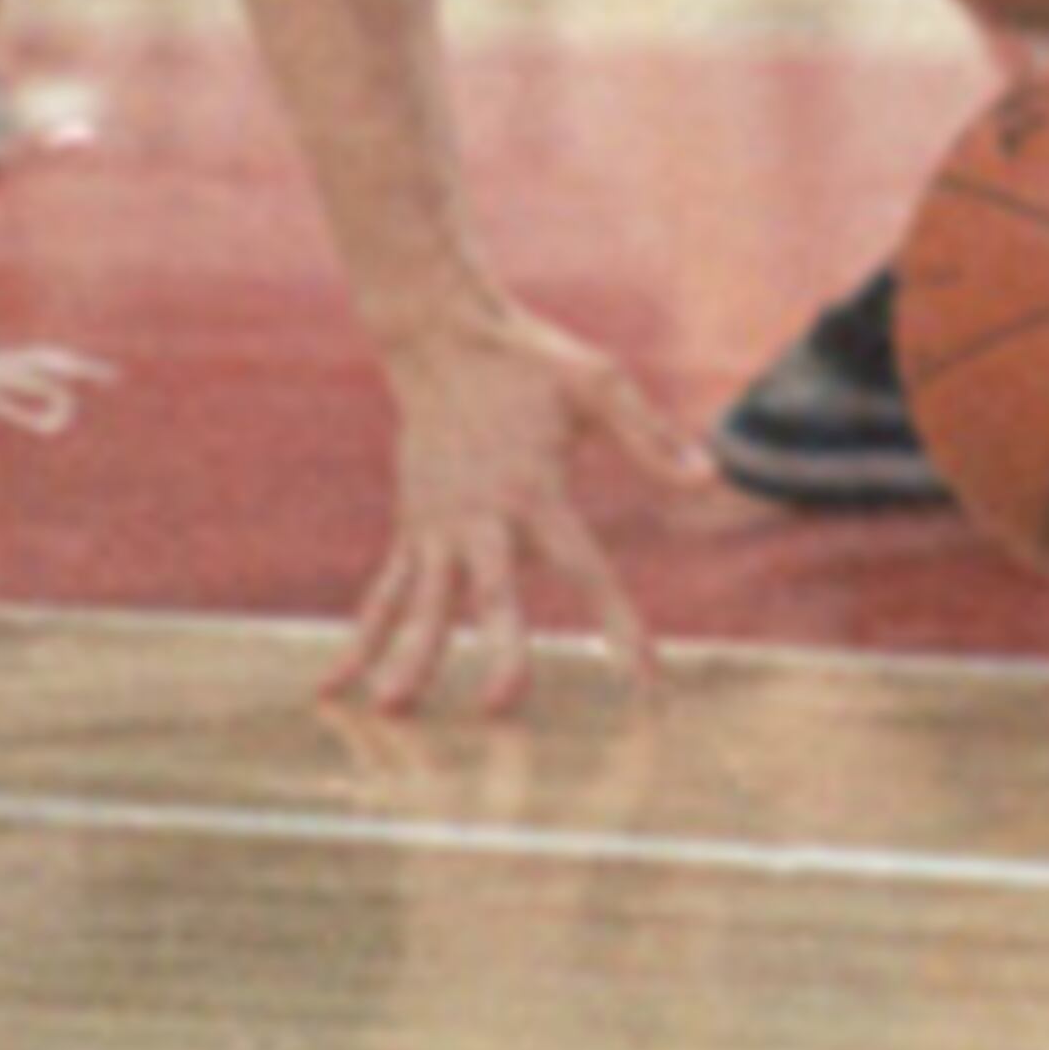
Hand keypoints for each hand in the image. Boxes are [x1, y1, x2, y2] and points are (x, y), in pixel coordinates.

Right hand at [326, 297, 709, 721]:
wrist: (439, 334)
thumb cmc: (527, 361)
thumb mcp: (598, 386)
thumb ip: (650, 436)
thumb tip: (712, 478)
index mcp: (534, 488)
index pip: (585, 568)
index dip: (618, 624)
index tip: (646, 680)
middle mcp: (481, 516)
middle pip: (492, 595)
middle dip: (498, 650)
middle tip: (501, 706)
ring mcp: (437, 525)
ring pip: (422, 603)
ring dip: (410, 659)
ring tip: (392, 714)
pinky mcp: (411, 527)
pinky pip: (386, 593)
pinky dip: (362, 640)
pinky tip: (336, 691)